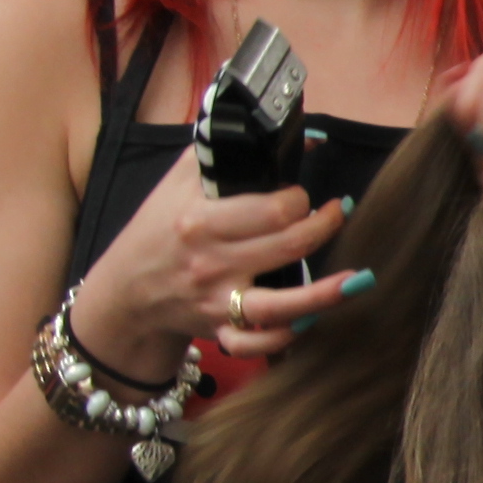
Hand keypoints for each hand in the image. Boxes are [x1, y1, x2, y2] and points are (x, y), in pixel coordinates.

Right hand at [78, 152, 353, 380]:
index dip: (299, 199)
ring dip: (325, 294)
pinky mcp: (220, 332)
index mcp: (201, 221)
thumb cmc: (159, 229)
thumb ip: (229, 151)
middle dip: (324, 226)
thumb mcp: (180, 180)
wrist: (125, 290)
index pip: (270, 209)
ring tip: (357, 279)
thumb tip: (300, 136)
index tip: (301, 194)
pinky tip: (309, 320)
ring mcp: (217, 303)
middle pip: (287, 247)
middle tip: (336, 214)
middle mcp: (211, 264)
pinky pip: (258, 345)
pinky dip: (286, 337)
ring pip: (281, 306)